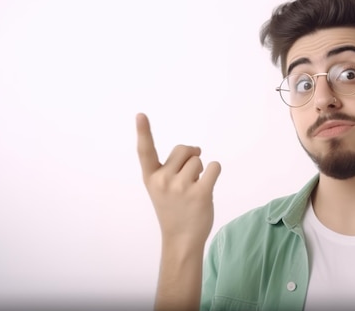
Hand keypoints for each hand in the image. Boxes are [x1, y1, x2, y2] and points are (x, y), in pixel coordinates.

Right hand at [136, 113, 220, 246]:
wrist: (181, 239)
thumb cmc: (174, 209)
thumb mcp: (162, 188)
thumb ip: (173, 166)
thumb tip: (196, 149)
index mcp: (151, 177)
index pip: (145, 151)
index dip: (143, 131)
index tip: (140, 114)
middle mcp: (163, 180)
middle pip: (184, 149)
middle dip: (190, 157)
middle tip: (188, 178)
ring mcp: (181, 187)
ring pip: (199, 160)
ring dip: (201, 170)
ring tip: (194, 189)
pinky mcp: (201, 193)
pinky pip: (214, 167)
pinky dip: (214, 172)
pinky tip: (206, 187)